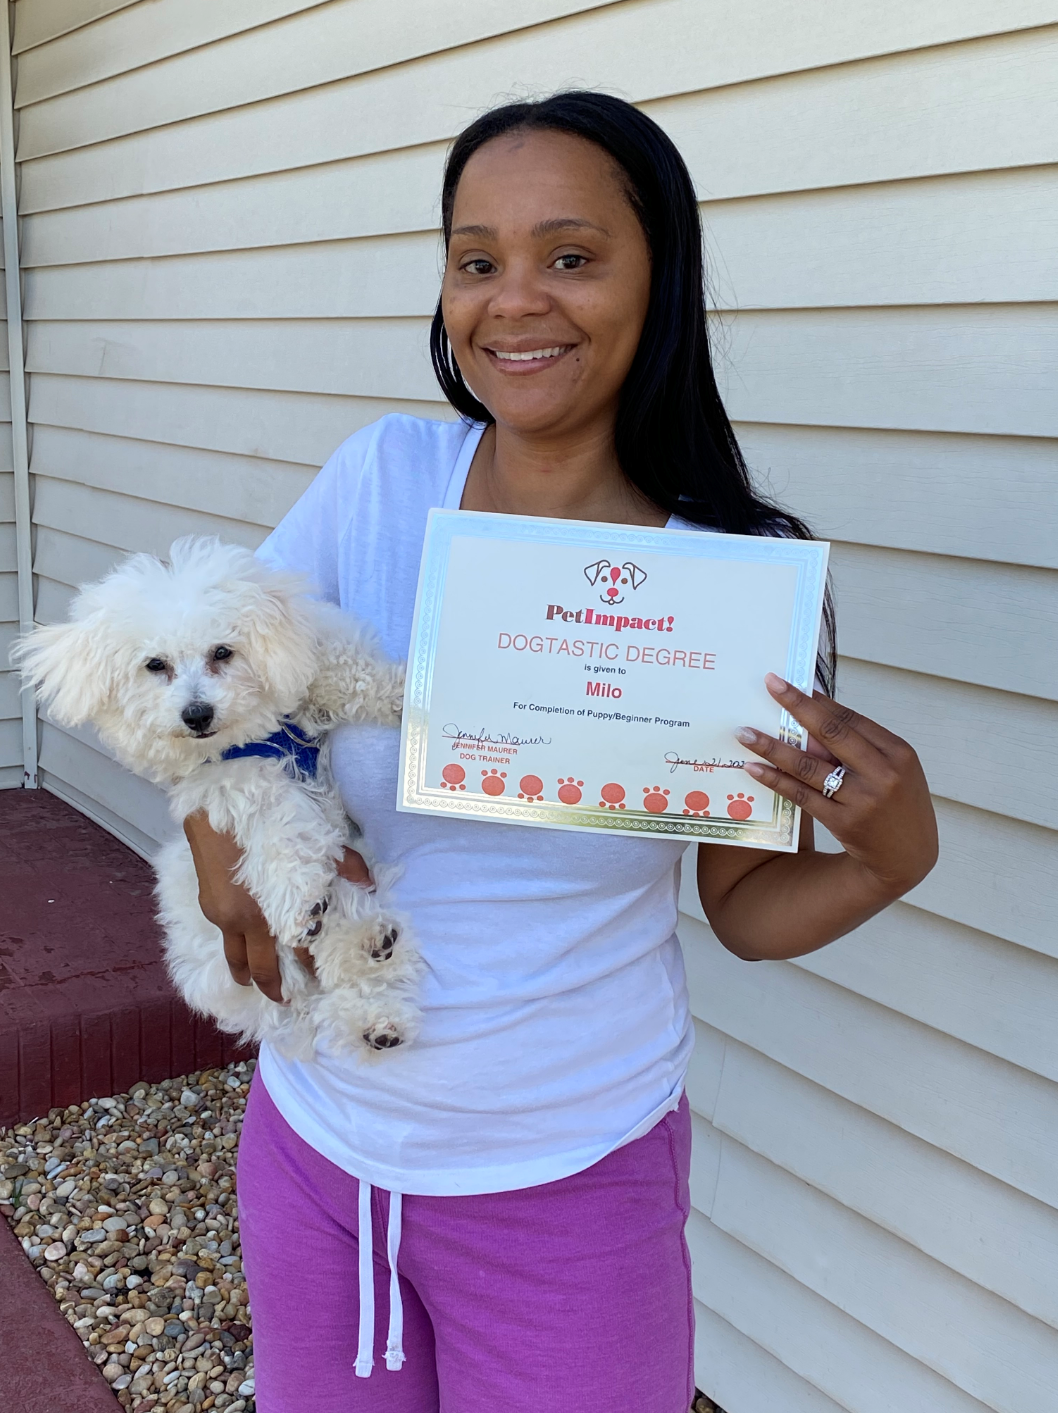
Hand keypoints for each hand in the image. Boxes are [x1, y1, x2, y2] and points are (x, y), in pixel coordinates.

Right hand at [183, 812, 371, 1000]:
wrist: (221, 800)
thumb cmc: (273, 815)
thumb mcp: (317, 838)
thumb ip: (345, 865)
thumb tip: (369, 883)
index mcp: (283, 908)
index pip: (302, 950)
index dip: (311, 968)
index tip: (319, 982)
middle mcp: (253, 920)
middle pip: (263, 968)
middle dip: (275, 988)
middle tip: (286, 1002)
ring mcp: (226, 915)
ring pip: (235, 959)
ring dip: (246, 976)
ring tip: (254, 986)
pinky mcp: (209, 904)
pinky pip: (223, 938)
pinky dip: (232, 950)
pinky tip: (237, 949)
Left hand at [735, 673, 937, 898]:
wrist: (907, 856)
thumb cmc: (897, 804)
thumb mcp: (893, 770)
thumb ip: (860, 746)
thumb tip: (813, 713)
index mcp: (898, 752)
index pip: (850, 718)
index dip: (817, 700)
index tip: (790, 684)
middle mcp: (883, 773)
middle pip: (831, 733)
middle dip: (797, 705)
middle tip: (770, 685)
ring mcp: (863, 800)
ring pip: (809, 766)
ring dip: (772, 747)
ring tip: (743, 734)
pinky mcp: (844, 823)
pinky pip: (802, 796)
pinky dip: (775, 780)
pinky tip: (753, 768)